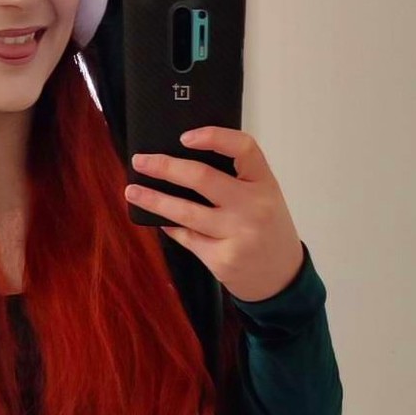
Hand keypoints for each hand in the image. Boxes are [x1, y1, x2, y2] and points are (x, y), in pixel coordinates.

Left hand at [124, 125, 304, 302]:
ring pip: (185, 212)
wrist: (282, 277)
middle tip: (141, 161)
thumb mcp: (265, 196)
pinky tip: (159, 220)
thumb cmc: (268, 230)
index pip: (243, 148)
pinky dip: (170, 227)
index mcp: (265, 183)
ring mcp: (237, 234)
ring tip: (133, 191)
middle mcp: (253, 206)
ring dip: (154, 200)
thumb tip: (184, 162)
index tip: (184, 137)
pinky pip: (187, 237)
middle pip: (202, 178)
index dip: (213, 136)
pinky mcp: (222, 258)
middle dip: (165, 167)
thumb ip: (237, 179)